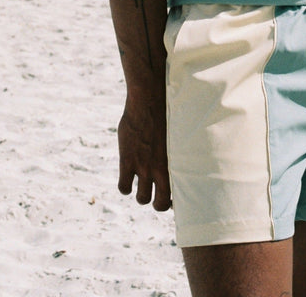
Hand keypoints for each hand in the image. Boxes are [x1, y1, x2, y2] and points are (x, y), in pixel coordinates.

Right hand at [117, 93, 170, 210]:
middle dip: (158, 204)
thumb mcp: (178, 134)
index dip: (175, 200)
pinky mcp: (127, 161)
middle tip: (157, 197)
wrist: (149, 101)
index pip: (179, 194)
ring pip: (142, 199)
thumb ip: (176, 150)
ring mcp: (143, 167)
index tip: (173, 198)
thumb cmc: (167, 112)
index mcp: (176, 163)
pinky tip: (127, 179)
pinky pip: (124, 187)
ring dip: (142, 196)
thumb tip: (181, 154)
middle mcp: (160, 169)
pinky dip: (125, 187)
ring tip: (142, 187)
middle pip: (160, 204)